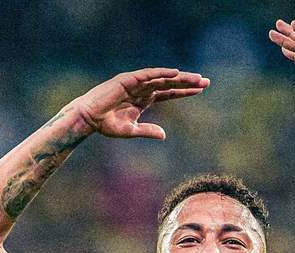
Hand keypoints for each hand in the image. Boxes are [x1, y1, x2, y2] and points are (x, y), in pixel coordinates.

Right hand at [75, 68, 209, 139]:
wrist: (88, 118)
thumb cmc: (106, 124)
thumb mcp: (131, 130)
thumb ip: (148, 131)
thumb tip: (164, 135)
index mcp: (144, 100)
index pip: (169, 93)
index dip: (184, 91)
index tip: (200, 90)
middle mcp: (142, 89)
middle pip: (170, 83)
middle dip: (188, 82)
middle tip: (206, 81)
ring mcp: (136, 83)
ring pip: (162, 78)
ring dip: (179, 77)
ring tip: (196, 78)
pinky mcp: (128, 80)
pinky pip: (148, 75)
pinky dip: (161, 73)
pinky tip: (175, 73)